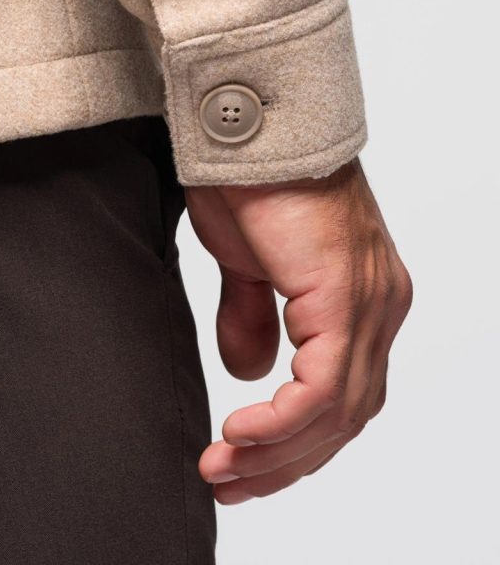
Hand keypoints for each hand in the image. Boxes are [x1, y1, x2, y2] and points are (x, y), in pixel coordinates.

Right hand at [184, 157, 411, 504]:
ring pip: (339, 413)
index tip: (240, 460)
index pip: (344, 394)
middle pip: (347, 416)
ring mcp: (370, 301)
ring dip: (277, 452)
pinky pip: (322, 390)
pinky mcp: (345, 297)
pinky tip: (239, 433)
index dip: (295, 440)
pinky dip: (280, 425)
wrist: (246, 122)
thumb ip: (252, 315)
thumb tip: (252, 374)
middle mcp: (380, 303)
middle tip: (229, 482)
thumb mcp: (245, 261)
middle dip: (284, 461)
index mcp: (362, 296)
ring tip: (224, 468)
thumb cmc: (247, 176)